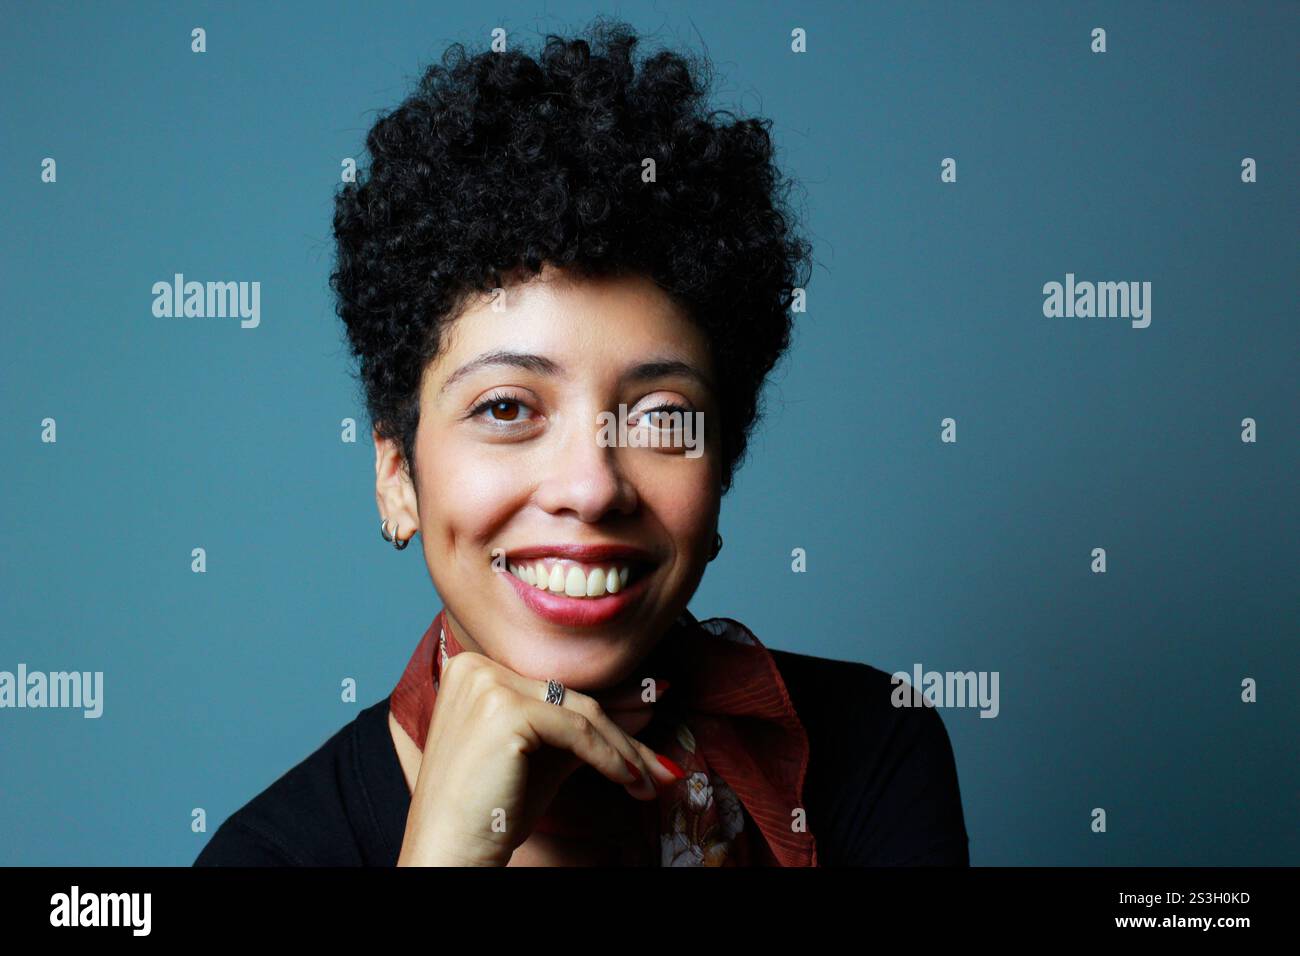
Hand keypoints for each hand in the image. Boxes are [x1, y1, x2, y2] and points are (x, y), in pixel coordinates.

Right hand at [396, 650, 679, 865]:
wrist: (448, 851)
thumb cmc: (488, 811)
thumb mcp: (539, 756)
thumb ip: (579, 729)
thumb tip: (643, 708)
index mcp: (474, 668)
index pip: (556, 689)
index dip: (609, 711)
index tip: (651, 720)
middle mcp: (476, 666)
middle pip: (571, 699)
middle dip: (623, 734)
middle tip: (661, 764)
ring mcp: (488, 684)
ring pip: (579, 712)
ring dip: (625, 750)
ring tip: (652, 781)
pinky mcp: (505, 709)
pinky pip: (576, 731)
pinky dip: (610, 758)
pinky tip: (630, 781)